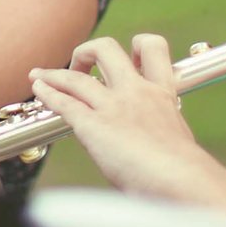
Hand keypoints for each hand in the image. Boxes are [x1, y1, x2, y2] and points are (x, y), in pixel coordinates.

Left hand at [30, 34, 212, 200]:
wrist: (182, 181)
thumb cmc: (186, 173)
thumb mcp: (177, 138)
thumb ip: (160, 132)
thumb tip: (151, 147)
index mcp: (162, 94)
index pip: (153, 49)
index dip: (137, 45)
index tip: (128, 57)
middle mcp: (136, 92)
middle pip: (107, 48)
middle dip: (89, 51)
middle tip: (82, 66)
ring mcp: (114, 106)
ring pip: (76, 76)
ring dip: (54, 74)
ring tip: (40, 75)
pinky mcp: (94, 125)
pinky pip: (64, 102)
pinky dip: (48, 93)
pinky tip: (39, 89)